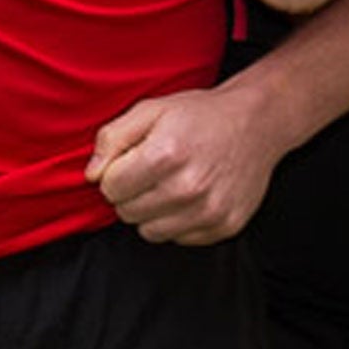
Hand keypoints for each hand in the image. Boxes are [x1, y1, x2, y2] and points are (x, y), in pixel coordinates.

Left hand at [87, 81, 283, 244]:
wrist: (256, 123)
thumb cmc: (199, 115)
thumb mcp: (151, 109)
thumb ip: (112, 138)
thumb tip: (91, 175)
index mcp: (165, 154)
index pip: (110, 188)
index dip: (114, 173)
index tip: (130, 161)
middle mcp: (188, 187)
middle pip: (127, 213)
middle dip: (131, 193)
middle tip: (150, 171)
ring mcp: (209, 211)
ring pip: (150, 232)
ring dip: (151, 212)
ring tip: (168, 184)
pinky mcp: (224, 226)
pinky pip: (179, 239)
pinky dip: (178, 221)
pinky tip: (190, 196)